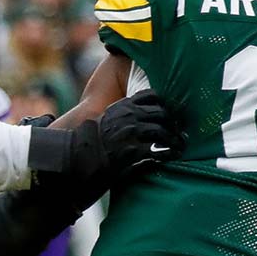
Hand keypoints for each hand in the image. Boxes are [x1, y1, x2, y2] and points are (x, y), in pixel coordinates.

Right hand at [27, 90, 181, 186]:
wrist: (76, 158)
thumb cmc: (90, 141)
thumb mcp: (106, 119)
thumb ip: (123, 115)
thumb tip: (139, 115)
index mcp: (122, 107)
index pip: (152, 97)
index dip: (165, 104)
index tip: (171, 112)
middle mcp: (129, 118)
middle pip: (162, 114)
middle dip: (174, 124)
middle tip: (180, 132)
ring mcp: (131, 136)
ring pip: (163, 133)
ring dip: (175, 141)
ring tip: (180, 146)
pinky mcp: (133, 155)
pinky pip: (157, 153)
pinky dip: (167, 155)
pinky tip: (171, 158)